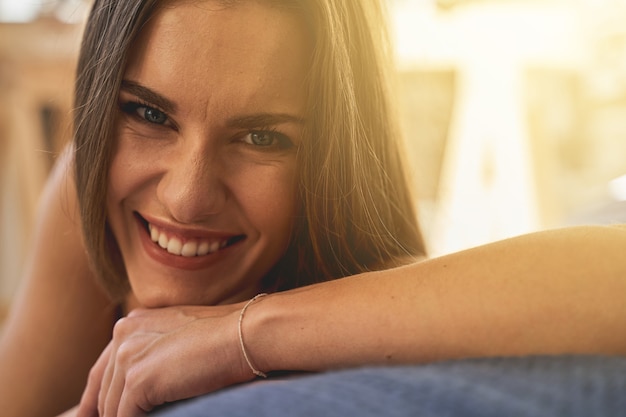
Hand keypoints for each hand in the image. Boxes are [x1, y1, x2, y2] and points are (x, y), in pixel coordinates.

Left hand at [76, 304, 253, 416]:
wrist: (244, 333)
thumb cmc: (225, 337)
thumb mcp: (178, 338)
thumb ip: (154, 353)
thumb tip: (141, 388)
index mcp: (132, 323)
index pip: (101, 369)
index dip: (94, 399)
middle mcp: (123, 334)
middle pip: (103, 390)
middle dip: (107, 414)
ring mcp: (129, 356)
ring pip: (112, 408)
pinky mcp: (138, 381)